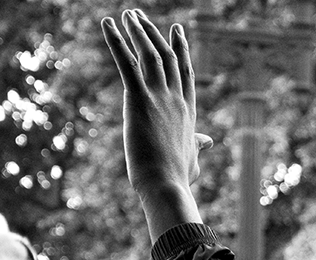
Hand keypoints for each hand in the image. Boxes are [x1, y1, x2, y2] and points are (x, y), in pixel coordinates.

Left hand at [102, 12, 204, 200]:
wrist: (167, 186)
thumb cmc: (178, 179)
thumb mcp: (193, 159)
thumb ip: (199, 145)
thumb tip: (207, 141)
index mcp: (188, 112)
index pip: (185, 73)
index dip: (181, 49)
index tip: (177, 30)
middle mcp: (177, 100)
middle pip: (168, 57)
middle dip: (155, 33)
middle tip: (142, 16)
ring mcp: (160, 99)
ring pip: (151, 55)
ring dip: (139, 31)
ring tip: (128, 14)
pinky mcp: (140, 101)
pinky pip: (127, 64)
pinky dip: (116, 41)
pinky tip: (107, 23)